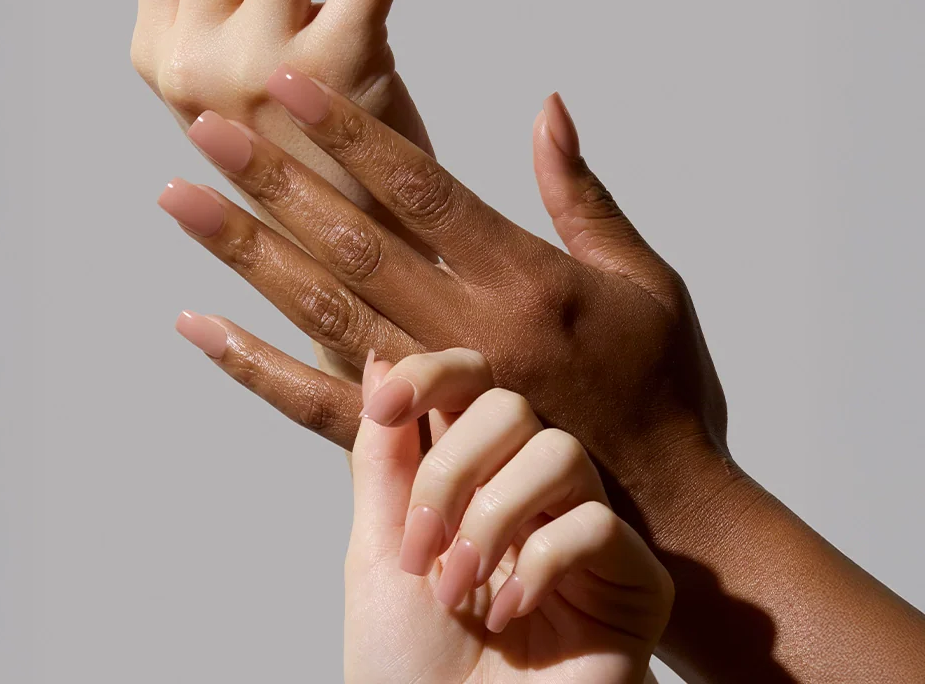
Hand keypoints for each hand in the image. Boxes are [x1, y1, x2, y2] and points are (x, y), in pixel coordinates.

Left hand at [161, 66, 924, 680]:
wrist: (668, 520)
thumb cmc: (665, 387)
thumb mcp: (646, 280)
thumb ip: (582, 194)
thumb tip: (545, 107)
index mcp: (528, 280)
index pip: (421, 187)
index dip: (353, 130)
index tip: (292, 83)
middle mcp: (470, 330)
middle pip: (353, 239)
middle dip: (277, 178)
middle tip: (206, 125)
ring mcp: (436, 391)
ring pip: (322, 310)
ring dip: (248, 252)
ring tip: (181, 200)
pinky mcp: (417, 446)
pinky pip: (320, 405)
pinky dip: (253, 367)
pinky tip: (196, 324)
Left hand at [347, 348, 671, 683]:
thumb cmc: (410, 667)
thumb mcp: (379, 548)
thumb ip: (383, 456)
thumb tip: (380, 356)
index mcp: (474, 473)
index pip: (472, 382)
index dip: (433, 374)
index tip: (386, 403)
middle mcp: (531, 491)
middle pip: (511, 405)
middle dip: (451, 472)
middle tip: (423, 549)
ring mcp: (583, 530)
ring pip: (558, 452)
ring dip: (493, 519)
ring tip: (461, 589)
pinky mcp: (631, 580)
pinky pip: (595, 525)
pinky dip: (540, 563)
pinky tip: (512, 611)